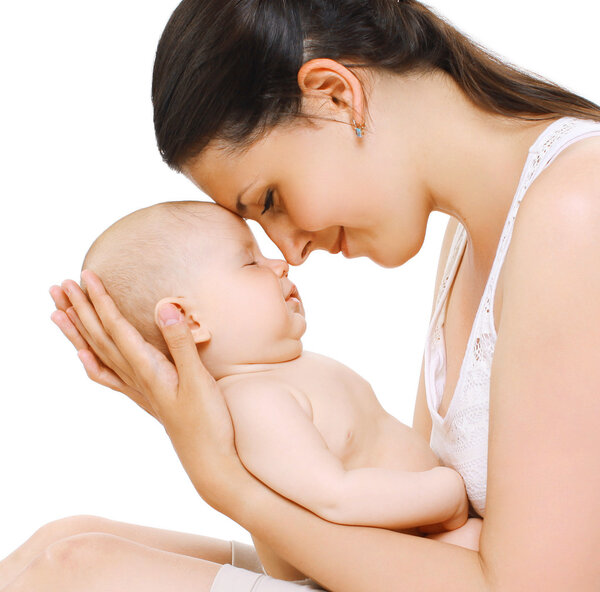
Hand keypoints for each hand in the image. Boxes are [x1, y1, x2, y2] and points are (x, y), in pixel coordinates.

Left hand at [50, 270, 241, 508]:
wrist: (209, 460)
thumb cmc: (208, 422)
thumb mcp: (199, 379)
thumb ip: (180, 343)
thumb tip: (164, 306)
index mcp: (147, 369)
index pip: (116, 327)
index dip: (100, 300)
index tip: (85, 276)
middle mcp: (136, 377)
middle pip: (99, 338)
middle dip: (79, 309)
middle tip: (58, 286)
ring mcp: (137, 389)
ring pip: (98, 355)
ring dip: (77, 333)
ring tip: (58, 313)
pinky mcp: (145, 397)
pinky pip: (109, 378)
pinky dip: (92, 364)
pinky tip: (83, 356)